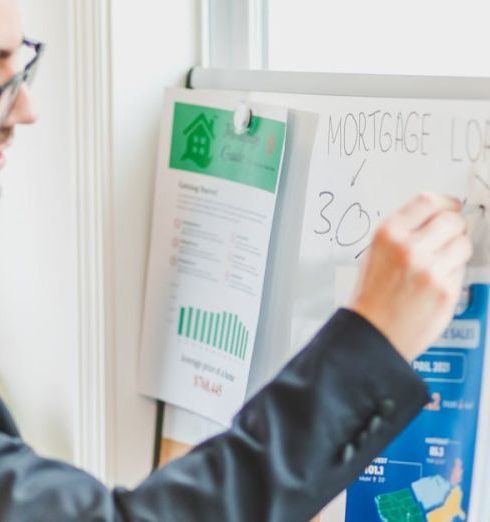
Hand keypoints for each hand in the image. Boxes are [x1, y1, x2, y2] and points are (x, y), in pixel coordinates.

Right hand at [349, 193, 472, 360]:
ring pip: (463, 243)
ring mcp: (430, 270)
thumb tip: (434, 217)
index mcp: (388, 234)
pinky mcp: (446, 291)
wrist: (374, 331)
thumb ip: (403, 232)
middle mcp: (409, 248)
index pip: (428, 201)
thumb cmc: (372, 295)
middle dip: (454, 225)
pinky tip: (436, 282)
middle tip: (449, 234)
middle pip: (451, 219)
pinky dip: (453, 273)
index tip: (452, 205)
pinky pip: (462, 270)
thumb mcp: (375, 253)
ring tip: (441, 262)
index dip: (445, 202)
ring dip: (456, 249)